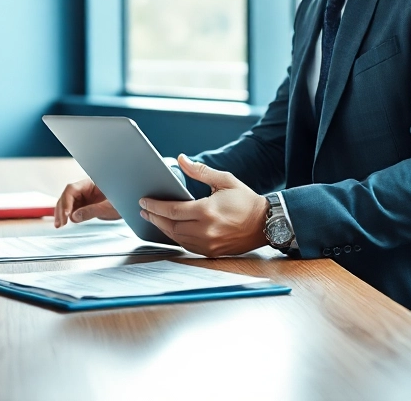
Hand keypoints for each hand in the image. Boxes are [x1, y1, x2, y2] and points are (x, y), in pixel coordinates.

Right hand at [54, 178, 119, 227]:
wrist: (129, 206)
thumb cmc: (122, 201)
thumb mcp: (108, 208)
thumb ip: (91, 211)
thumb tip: (74, 217)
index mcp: (90, 184)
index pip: (72, 189)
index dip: (66, 201)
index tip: (66, 214)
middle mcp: (84, 189)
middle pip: (67, 196)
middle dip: (61, 209)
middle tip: (60, 223)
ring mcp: (83, 196)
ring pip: (67, 202)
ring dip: (61, 213)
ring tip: (59, 225)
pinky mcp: (83, 204)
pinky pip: (72, 209)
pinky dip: (66, 216)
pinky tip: (63, 222)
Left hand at [139, 154, 268, 257]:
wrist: (266, 224)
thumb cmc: (246, 201)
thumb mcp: (224, 180)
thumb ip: (200, 171)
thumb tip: (181, 159)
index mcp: (207, 211)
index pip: (173, 210)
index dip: (155, 206)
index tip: (144, 201)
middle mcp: (206, 230)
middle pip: (170, 226)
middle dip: (154, 217)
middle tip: (144, 210)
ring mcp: (208, 244)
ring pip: (177, 238)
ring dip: (163, 228)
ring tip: (153, 218)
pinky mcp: (211, 252)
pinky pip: (187, 246)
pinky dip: (176, 237)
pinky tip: (170, 229)